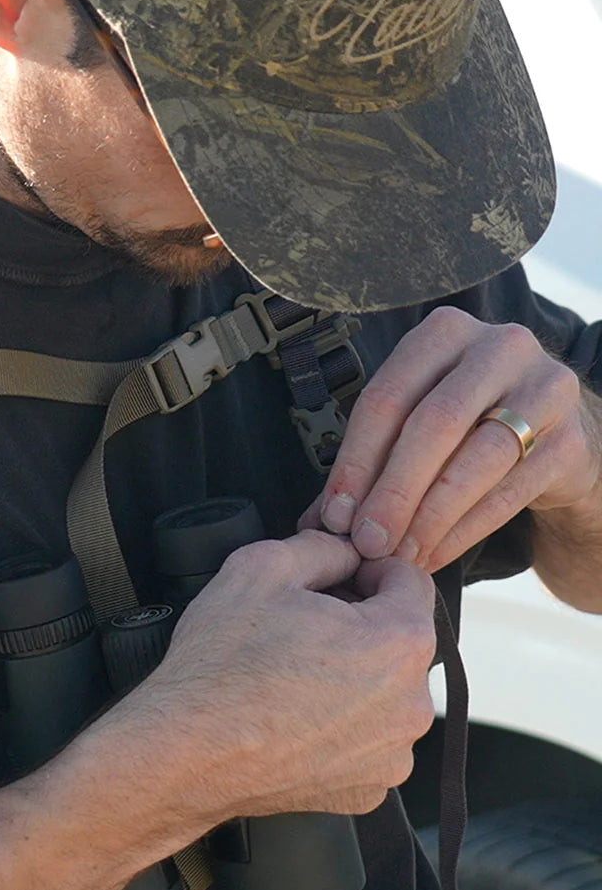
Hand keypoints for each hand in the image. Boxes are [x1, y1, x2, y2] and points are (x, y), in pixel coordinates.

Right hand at [106, 531, 436, 839]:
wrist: (186, 752)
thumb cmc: (220, 666)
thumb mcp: (260, 567)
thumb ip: (320, 545)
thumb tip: (343, 550)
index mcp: (399, 641)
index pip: (410, 581)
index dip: (366, 570)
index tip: (332, 582)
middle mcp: (410, 703)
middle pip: (398, 641)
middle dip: (358, 627)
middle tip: (298, 630)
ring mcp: (392, 753)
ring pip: (383, 694)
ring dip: (352, 679)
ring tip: (291, 678)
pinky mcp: (368, 789)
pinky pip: (366, 741)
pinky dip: (339, 728)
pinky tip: (294, 717)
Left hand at [299, 306, 600, 571]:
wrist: (552, 440)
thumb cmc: (465, 429)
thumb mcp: (415, 426)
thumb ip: (369, 463)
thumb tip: (318, 523)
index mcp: (444, 333)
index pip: (386, 398)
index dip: (355, 462)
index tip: (335, 515)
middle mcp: (500, 346)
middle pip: (432, 424)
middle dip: (393, 492)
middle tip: (366, 542)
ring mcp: (545, 388)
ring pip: (476, 460)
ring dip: (429, 517)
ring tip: (398, 556)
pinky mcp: (571, 438)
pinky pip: (510, 491)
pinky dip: (464, 530)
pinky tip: (434, 554)